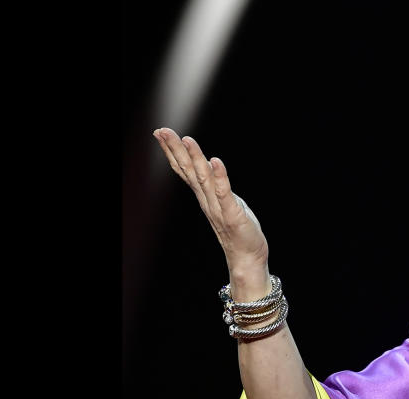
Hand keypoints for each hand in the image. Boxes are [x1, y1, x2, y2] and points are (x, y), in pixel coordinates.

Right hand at [152, 128, 269, 291]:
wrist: (247, 257)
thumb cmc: (238, 229)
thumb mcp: (224, 202)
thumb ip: (215, 185)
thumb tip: (209, 164)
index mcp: (204, 196)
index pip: (184, 170)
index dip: (172, 151)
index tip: (160, 132)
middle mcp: (207, 200)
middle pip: (188, 171)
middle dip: (176, 150)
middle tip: (162, 131)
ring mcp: (218, 207)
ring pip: (204, 179)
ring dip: (195, 159)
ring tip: (187, 140)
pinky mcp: (233, 215)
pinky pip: (225, 194)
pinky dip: (221, 177)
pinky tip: (216, 162)